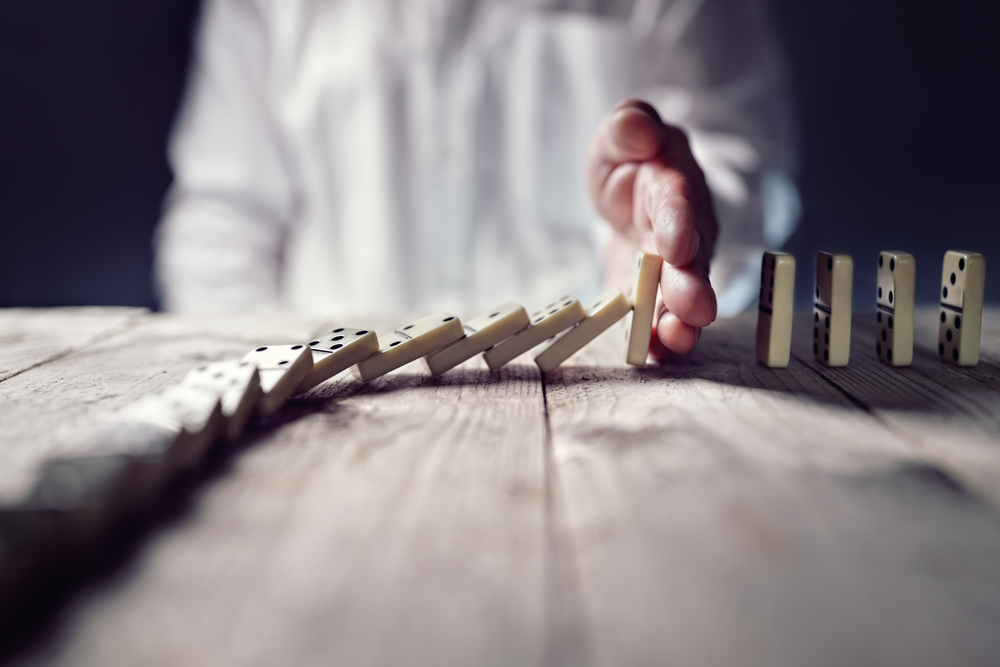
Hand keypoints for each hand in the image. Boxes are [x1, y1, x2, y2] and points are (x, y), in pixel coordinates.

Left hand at [587, 99, 718, 359]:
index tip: (678, 246)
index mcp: (673, 185)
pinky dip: (657, 339)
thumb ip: (629, 126)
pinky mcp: (652, 295)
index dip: (679, 224)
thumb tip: (641, 127)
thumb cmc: (630, 160)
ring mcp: (672, 269)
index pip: (678, 203)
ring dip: (680, 321)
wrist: (632, 193)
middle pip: (691, 260)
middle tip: (695, 309)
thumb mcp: (621, 134)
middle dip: (691, 285)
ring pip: (681, 296)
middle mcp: (683, 232)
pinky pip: (657, 318)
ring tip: (678, 341)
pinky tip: (655, 355)